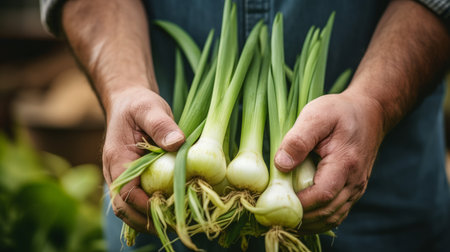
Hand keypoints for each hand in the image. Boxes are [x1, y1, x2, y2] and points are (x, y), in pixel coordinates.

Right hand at [102, 86, 184, 232]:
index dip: (146, 207)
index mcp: (117, 159)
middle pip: (124, 209)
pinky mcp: (131, 179)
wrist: (128, 102)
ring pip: (128, 210)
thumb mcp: (150, 108)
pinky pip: (135, 202)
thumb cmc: (139, 105)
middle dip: (147, 222)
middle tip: (175, 226)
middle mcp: (114, 173)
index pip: (126, 194)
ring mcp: (120, 178)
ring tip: (174, 224)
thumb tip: (177, 143)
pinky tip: (168, 214)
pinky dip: (148, 211)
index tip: (169, 211)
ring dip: (148, 220)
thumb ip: (161, 124)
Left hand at [274, 92, 384, 232]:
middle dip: (299, 219)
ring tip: (282, 221)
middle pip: (327, 213)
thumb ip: (298, 139)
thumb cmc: (339, 111)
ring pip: (332, 218)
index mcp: (345, 163)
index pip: (322, 195)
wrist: (369, 113)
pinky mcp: (352, 191)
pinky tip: (299, 219)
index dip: (299, 204)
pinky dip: (317, 221)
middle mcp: (354, 182)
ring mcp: (355, 189)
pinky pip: (336, 214)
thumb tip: (280, 165)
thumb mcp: (316, 115)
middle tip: (271, 218)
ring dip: (308, 224)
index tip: (275, 203)